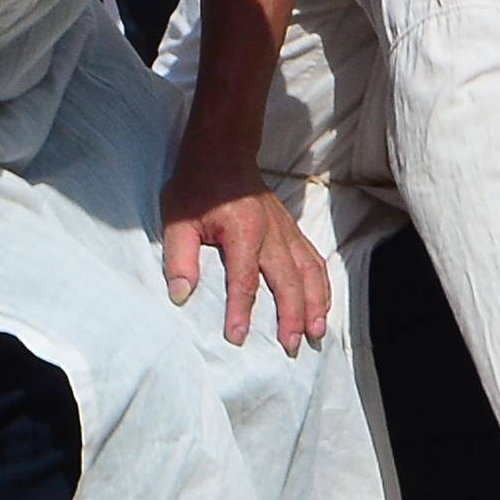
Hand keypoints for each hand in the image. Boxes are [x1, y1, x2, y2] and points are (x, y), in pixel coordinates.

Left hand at [157, 166, 332, 351]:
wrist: (222, 153)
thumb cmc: (197, 188)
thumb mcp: (177, 220)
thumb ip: (179, 258)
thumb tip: (180, 296)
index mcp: (243, 231)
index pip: (244, 279)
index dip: (241, 311)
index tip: (237, 338)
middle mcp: (272, 233)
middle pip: (288, 281)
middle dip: (292, 316)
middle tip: (291, 347)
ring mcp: (286, 232)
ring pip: (309, 272)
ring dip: (314, 304)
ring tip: (316, 333)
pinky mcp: (292, 231)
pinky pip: (314, 261)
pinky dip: (321, 286)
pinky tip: (321, 306)